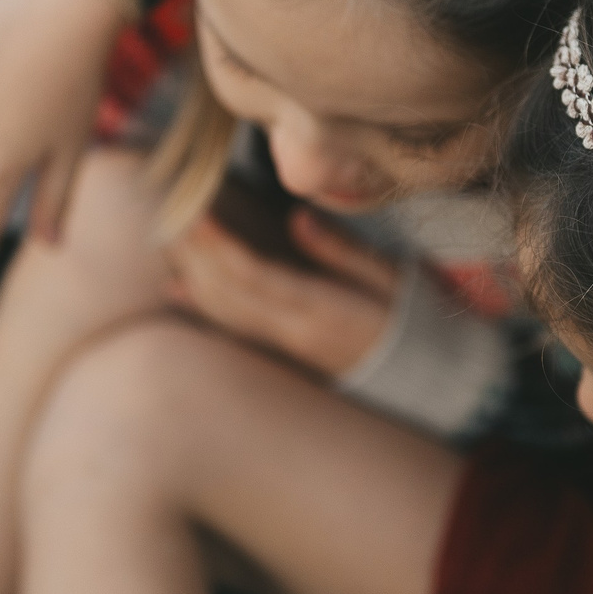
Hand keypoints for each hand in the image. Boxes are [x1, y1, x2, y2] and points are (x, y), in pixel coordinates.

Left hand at [165, 206, 403, 376]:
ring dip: (192, 274)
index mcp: (319, 309)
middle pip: (227, 292)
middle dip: (193, 253)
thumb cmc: (413, 322)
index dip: (218, 243)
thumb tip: (298, 218)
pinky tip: (179, 287)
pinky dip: (203, 304)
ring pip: (224, 311)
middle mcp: (294, 332)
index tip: (194, 210)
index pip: (253, 275)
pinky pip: (234, 326)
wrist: (428, 383)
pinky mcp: (286, 351)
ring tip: (167, 237)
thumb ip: (341, 252)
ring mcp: (287, 346)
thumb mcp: (389, 279)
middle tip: (165, 212)